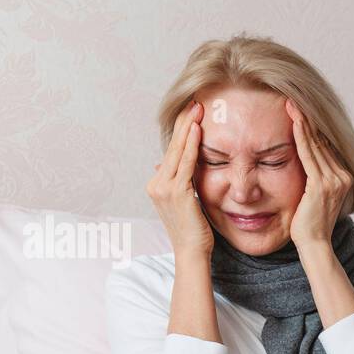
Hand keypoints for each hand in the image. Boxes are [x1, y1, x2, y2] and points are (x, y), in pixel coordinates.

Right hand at [146, 100, 213, 257]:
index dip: (181, 130)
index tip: (190, 112)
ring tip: (197, 107)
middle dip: (184, 122)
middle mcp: (156, 184)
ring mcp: (163, 188)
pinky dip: (191, 145)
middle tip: (194, 100)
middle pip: (172, 146)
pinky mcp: (176, 192)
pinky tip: (197, 129)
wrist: (192, 253)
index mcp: (158, 185)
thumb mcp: (186, 203)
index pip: (172, 151)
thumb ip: (182, 185)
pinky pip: (185, 163)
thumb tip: (174, 169)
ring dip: (188, 127)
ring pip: (177, 151)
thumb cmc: (194, 232)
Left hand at [285, 97, 351, 246]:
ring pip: (316, 145)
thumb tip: (304, 162)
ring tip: (291, 105)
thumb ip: (314, 178)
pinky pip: (309, 155)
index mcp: (343, 178)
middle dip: (306, 120)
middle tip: (293, 100)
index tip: (299, 111)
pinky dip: (301, 137)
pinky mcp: (322, 185)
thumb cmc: (309, 224)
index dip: (312, 128)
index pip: (325, 147)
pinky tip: (294, 122)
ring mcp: (334, 181)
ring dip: (302, 123)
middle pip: (322, 142)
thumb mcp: (313, 196)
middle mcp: (342, 177)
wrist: (314, 244)